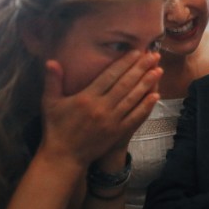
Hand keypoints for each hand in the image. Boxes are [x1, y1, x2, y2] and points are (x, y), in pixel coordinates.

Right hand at [40, 50, 162, 166]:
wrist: (64, 157)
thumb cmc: (56, 128)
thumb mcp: (50, 102)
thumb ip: (52, 81)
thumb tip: (51, 61)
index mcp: (86, 97)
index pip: (109, 76)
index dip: (124, 63)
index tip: (136, 52)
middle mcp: (101, 108)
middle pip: (125, 84)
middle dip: (141, 68)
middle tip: (154, 56)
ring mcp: (111, 121)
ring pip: (133, 98)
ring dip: (147, 84)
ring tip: (158, 70)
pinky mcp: (117, 132)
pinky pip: (135, 117)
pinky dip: (146, 106)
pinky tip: (155, 96)